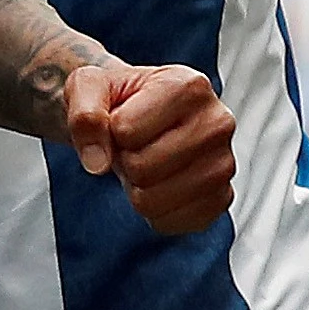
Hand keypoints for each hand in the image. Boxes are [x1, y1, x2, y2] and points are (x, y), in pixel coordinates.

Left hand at [61, 62, 234, 235]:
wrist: (136, 115)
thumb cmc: (118, 98)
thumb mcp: (87, 87)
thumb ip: (85, 114)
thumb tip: (97, 163)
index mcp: (189, 86)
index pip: (125, 130)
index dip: (110, 130)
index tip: (122, 119)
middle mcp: (217, 123)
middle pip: (142, 168)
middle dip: (124, 160)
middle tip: (134, 145)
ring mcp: (223, 164)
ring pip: (153, 201)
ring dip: (136, 187)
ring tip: (146, 160)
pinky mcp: (221, 198)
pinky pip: (170, 222)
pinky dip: (152, 211)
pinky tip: (159, 183)